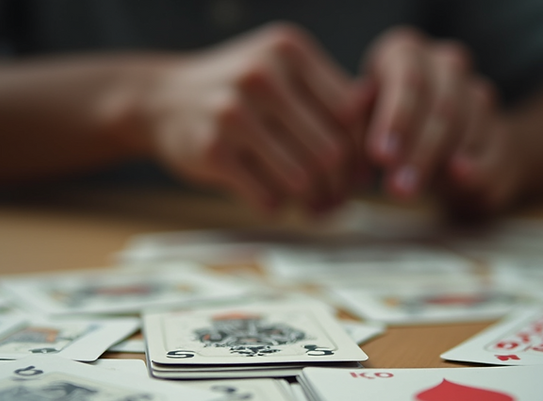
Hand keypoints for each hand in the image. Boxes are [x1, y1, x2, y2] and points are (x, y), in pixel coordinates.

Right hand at [142, 23, 369, 213]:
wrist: (160, 98)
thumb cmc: (237, 91)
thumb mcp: (281, 70)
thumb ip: (328, 95)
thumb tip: (382, 144)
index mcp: (290, 51)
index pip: (351, 113)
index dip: (362, 151)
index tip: (359, 173)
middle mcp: (264, 75)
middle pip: (331, 151)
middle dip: (340, 187)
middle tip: (338, 202)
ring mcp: (234, 112)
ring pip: (301, 179)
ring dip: (311, 204)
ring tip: (312, 207)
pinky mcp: (213, 150)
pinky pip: (266, 196)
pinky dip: (277, 208)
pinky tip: (274, 202)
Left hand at [363, 27, 523, 213]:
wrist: (442, 156)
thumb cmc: (387, 134)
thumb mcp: (364, 124)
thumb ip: (359, 120)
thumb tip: (353, 106)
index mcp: (406, 53)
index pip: (409, 78)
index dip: (396, 119)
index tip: (380, 157)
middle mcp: (446, 64)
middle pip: (440, 104)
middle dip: (417, 149)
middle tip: (396, 187)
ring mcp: (478, 96)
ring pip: (467, 123)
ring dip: (439, 160)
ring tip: (411, 191)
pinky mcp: (501, 134)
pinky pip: (494, 148)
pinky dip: (477, 165)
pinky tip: (460, 177)